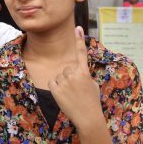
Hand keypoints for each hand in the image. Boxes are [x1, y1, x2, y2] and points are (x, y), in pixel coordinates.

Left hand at [48, 27, 109, 141]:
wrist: (87, 117)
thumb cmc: (91, 101)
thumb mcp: (92, 85)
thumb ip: (84, 74)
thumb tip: (77, 70)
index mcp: (84, 72)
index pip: (81, 53)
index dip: (79, 40)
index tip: (78, 28)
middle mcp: (74, 74)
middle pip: (66, 69)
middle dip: (69, 77)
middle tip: (76, 90)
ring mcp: (64, 81)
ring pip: (59, 76)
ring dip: (62, 84)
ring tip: (70, 94)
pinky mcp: (55, 88)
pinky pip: (52, 82)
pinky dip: (55, 88)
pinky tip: (63, 96)